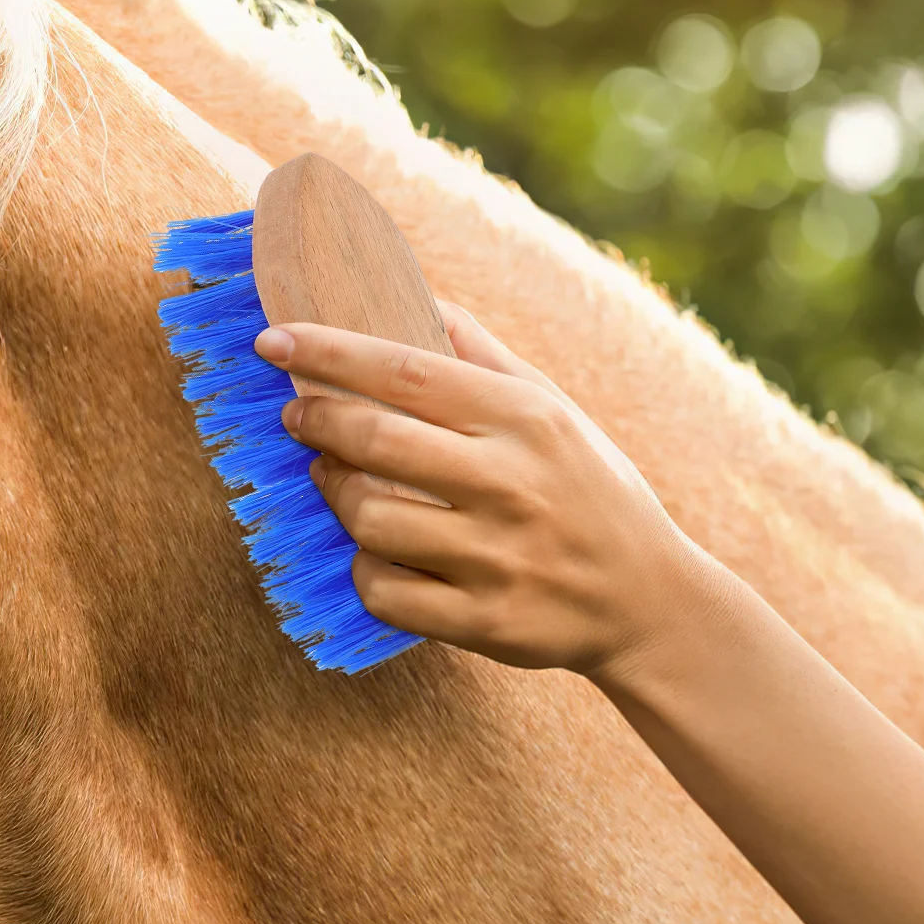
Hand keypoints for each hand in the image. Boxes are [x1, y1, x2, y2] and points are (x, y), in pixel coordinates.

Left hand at [252, 304, 713, 678]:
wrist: (649, 601)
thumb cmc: (592, 490)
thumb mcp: (557, 410)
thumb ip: (485, 357)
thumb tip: (421, 300)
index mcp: (526, 419)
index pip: (406, 371)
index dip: (330, 353)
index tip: (274, 339)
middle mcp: (511, 484)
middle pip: (376, 442)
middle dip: (316, 420)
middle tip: (295, 413)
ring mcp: (496, 558)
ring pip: (370, 519)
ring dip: (335, 494)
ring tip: (335, 479)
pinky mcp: (484, 622)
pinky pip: (384, 592)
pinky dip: (363, 569)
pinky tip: (372, 551)